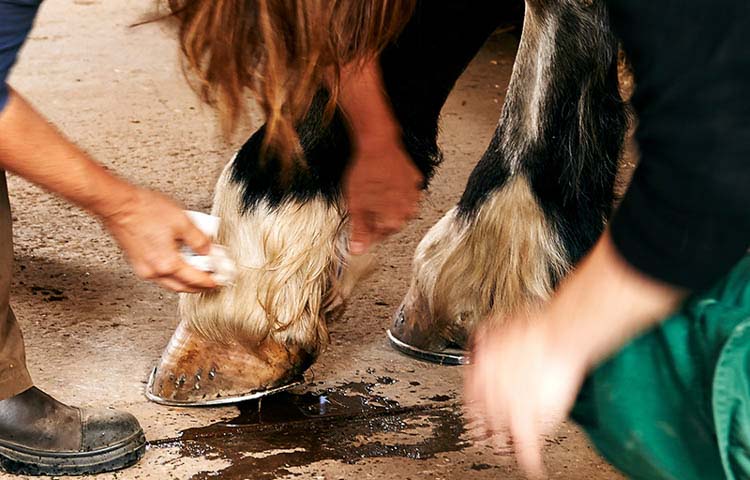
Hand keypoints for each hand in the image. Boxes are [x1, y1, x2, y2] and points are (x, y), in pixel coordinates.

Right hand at [100, 187, 217, 292]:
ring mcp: (143, 268)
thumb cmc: (144, 210)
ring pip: (169, 283)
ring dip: (184, 281)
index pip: (195, 280)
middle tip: (211, 281)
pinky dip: (172, 273)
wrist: (118, 204)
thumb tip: (209, 251)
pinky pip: (159, 275)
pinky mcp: (136, 262)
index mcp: (167, 263)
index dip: (211, 281)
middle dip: (198, 287)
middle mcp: (153, 271)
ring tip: (197, 272)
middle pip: (182, 287)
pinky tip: (178, 263)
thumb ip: (199, 239)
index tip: (220, 281)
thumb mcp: (182, 221)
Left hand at [343, 138, 422, 253]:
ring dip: (386, 206)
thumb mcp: (355, 205)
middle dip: (377, 218)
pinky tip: (384, 183)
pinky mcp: (415, 180)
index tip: (358, 226)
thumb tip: (357, 251)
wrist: (377, 143)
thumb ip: (359, 230)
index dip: (366, 231)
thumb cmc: (365, 173)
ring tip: (373, 193)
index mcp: (394, 220)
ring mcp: (414, 194)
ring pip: (399, 209)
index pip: (379, 236)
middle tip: (363, 206)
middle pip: (391, 223)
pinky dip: (395, 191)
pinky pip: (405, 193)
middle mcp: (409, 210)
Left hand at [464, 231, 684, 477]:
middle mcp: (488, 396)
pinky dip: (531, 463)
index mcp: (478, 377)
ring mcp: (506, 412)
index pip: (469, 404)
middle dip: (487, 432)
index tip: (477, 417)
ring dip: (504, 448)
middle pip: (482, 425)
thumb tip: (480, 342)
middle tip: (491, 437)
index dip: (474, 413)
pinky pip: (527, 451)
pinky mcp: (527, 423)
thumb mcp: (498, 331)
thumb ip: (486, 343)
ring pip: (499, 441)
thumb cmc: (532, 329)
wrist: (556, 336)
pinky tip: (534, 470)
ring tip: (507, 451)